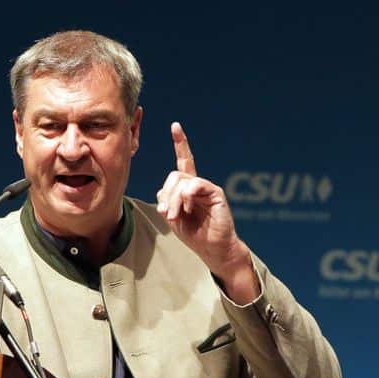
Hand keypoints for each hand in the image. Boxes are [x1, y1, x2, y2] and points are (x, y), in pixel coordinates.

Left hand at [157, 122, 259, 303]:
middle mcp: (198, 185)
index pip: (184, 162)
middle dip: (167, 195)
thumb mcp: (174, 219)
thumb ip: (167, 204)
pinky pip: (197, 185)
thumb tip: (161, 194)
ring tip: (176, 216)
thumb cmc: (195, 235)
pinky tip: (189, 208)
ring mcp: (207, 188)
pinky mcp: (216, 194)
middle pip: (174, 175)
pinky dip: (188, 195)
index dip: (181, 144)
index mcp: (188, 189)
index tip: (176, 126)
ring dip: (174, 200)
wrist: (214, 250)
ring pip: (182, 181)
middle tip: (167, 214)